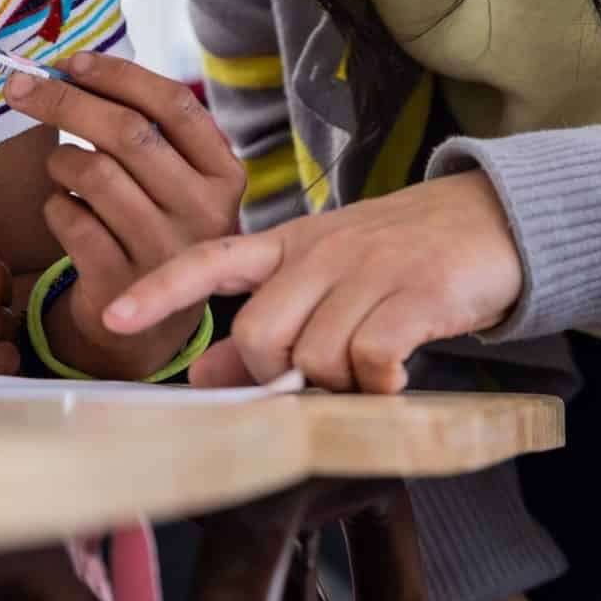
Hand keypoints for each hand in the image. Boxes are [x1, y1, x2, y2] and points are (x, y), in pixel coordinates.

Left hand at [1, 50, 245, 377]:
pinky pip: (69, 218)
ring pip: (93, 172)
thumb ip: (145, 128)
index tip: (72, 61)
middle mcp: (204, 213)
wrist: (153, 327)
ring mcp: (165, 253)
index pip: (174, 104)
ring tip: (61, 168)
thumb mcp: (177, 181)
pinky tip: (64, 209)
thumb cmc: (157, 225)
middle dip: (64, 100)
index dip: (119, 75)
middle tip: (20, 86)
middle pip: (127, 133)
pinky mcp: (122, 285)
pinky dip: (54, 204)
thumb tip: (69, 69)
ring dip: (60, 160)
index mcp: (223, 174)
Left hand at [103, 171, 522, 391]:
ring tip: (368, 366)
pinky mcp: (415, 293)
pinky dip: (381, 382)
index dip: (159, 289)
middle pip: (258, 334)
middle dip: (277, 374)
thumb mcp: (323, 275)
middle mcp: (318, 252)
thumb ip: (263, 318)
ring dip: (338, 382)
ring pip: (314, 355)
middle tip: (318, 376)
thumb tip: (199, 376)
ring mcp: (366, 269)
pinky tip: (397, 374)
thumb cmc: (396, 257)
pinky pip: (372, 360)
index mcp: (288, 244)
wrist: (487, 218)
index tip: (112, 313)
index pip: (209, 259)